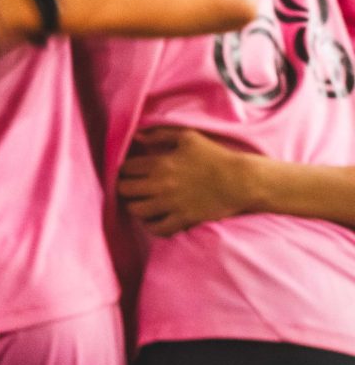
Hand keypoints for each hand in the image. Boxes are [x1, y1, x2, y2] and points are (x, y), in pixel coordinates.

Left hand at [119, 126, 264, 235]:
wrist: (241, 181)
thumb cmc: (215, 156)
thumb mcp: (188, 137)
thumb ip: (160, 135)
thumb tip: (138, 137)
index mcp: (160, 163)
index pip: (125, 169)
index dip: (123, 170)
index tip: (128, 173)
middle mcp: (161, 184)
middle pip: (125, 190)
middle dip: (125, 188)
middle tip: (132, 189)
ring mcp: (171, 204)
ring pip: (136, 210)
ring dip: (135, 207)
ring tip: (142, 204)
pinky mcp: (184, 219)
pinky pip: (158, 228)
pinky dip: (152, 225)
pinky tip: (155, 220)